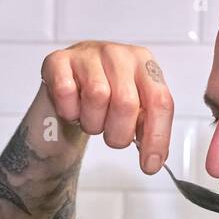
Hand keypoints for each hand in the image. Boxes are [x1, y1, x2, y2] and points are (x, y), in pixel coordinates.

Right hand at [40, 41, 172, 173]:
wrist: (72, 79)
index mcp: (144, 64)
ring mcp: (88, 54)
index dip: (156, 137)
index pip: (159, 101)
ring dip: (92, 122)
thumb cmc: (106, 93)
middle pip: (126, 103)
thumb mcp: (135, 108)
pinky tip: (73, 107)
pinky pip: (66, 92)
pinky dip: (68, 110)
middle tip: (110, 133)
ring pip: (96, 97)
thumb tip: (154, 158)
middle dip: (118, 133)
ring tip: (91, 117)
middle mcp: (118, 55)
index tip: (150, 164)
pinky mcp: (58, 60)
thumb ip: (148, 128)